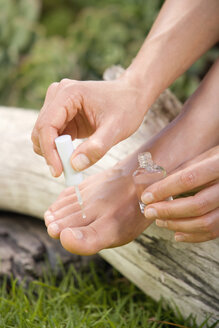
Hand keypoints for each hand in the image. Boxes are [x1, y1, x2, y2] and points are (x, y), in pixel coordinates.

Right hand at [31, 77, 146, 175]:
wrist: (133, 96)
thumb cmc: (126, 106)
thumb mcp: (116, 128)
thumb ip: (97, 147)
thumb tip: (75, 165)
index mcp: (68, 93)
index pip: (47, 125)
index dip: (49, 150)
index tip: (58, 171)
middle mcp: (58, 95)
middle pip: (41, 130)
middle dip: (50, 153)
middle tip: (66, 172)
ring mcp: (59, 105)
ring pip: (44, 135)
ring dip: (53, 153)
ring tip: (71, 165)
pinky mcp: (63, 116)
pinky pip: (53, 137)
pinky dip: (59, 150)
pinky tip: (72, 158)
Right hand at [44, 166, 149, 254]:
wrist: (139, 183)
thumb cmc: (130, 215)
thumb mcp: (119, 233)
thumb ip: (92, 239)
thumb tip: (67, 238)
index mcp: (113, 227)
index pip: (91, 238)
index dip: (75, 241)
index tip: (64, 236)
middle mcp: (102, 209)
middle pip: (71, 222)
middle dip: (59, 227)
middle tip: (53, 230)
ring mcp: (94, 193)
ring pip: (68, 207)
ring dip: (56, 216)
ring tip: (51, 222)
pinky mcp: (88, 183)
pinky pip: (68, 194)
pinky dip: (59, 203)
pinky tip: (56, 211)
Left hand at [141, 146, 218, 242]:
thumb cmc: (218, 161)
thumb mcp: (203, 157)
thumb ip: (184, 170)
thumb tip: (156, 185)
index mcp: (218, 165)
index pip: (189, 179)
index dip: (165, 189)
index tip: (147, 196)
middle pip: (197, 205)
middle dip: (168, 211)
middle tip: (149, 212)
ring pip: (205, 222)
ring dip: (178, 225)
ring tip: (160, 221)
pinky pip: (213, 231)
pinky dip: (193, 236)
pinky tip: (177, 233)